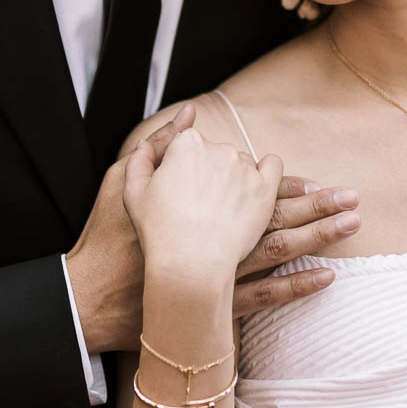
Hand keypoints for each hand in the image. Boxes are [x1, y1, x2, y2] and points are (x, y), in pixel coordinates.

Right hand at [66, 105, 362, 349]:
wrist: (90, 294)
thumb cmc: (105, 236)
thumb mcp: (124, 179)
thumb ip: (158, 145)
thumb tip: (188, 115)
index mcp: (197, 199)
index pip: (248, 187)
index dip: (286, 184)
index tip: (315, 182)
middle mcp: (214, 230)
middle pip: (277, 212)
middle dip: (319, 204)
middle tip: (354, 198)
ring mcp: (219, 267)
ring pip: (280, 247)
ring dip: (320, 235)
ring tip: (352, 225)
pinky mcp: (216, 303)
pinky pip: (266, 295)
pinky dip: (297, 286)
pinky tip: (326, 277)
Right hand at [124, 122, 281, 283]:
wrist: (190, 264)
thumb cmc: (160, 231)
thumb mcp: (134, 192)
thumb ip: (140, 159)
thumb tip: (146, 145)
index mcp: (187, 143)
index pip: (187, 143)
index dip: (182, 167)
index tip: (181, 188)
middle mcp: (219, 148)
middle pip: (215, 152)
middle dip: (208, 172)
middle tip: (200, 204)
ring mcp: (245, 168)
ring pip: (241, 162)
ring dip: (234, 177)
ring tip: (222, 209)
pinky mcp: (265, 189)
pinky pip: (272, 166)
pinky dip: (266, 172)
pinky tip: (255, 188)